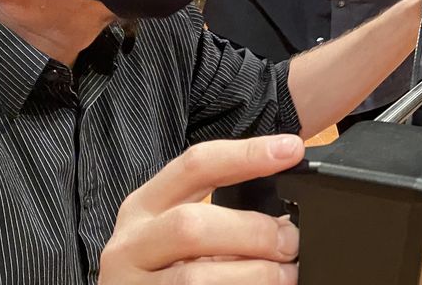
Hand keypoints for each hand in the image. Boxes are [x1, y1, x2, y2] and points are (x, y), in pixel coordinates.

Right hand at [99, 136, 304, 284]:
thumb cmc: (168, 269)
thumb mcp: (183, 234)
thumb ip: (225, 219)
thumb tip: (287, 220)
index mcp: (146, 206)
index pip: (196, 164)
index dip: (246, 154)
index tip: (289, 149)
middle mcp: (132, 243)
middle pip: (192, 225)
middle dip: (252, 232)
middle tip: (290, 242)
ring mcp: (131, 284)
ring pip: (195, 278)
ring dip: (253, 276)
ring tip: (284, 276)